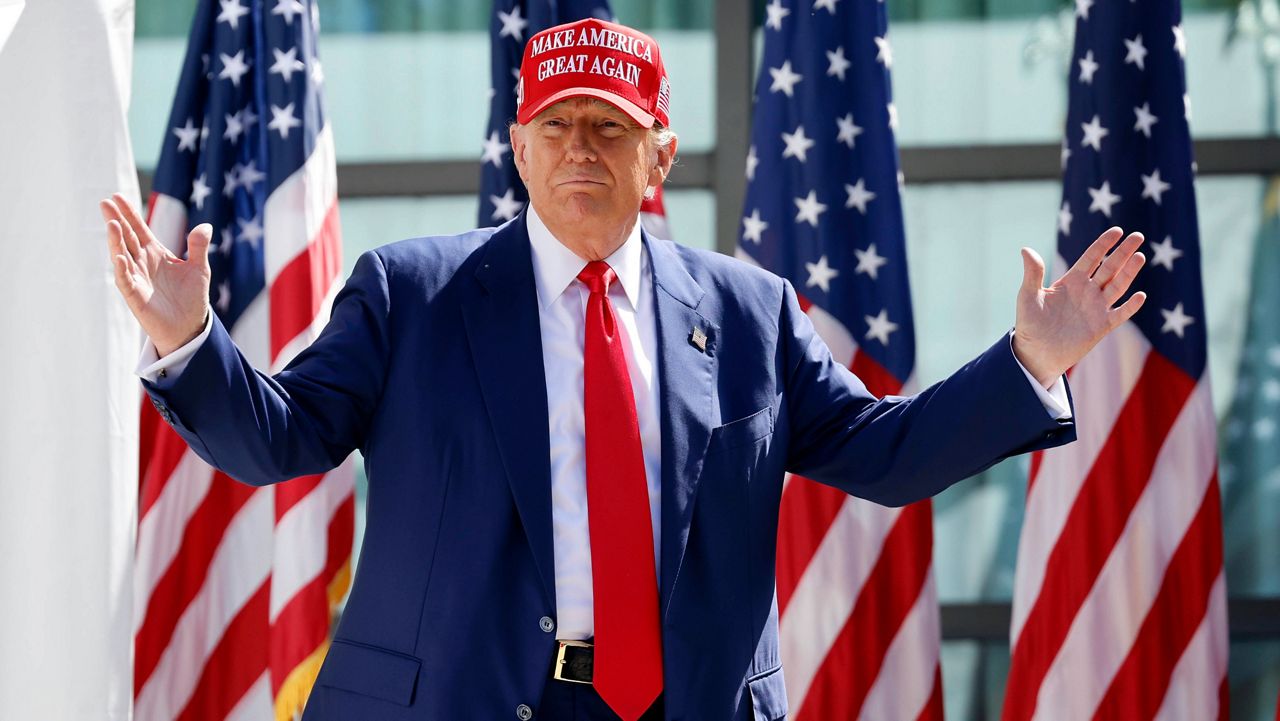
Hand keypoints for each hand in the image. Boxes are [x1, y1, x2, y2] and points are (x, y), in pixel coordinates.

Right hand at [100, 193, 211, 356]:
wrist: (189, 327)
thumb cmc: (191, 298)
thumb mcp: (199, 269)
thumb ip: (199, 248)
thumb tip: (206, 226)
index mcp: (155, 253)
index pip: (139, 229)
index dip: (129, 213)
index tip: (117, 196)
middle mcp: (142, 263)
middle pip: (126, 238)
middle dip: (116, 221)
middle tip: (105, 203)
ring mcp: (136, 278)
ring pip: (122, 256)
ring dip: (116, 241)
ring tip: (112, 224)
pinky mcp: (135, 296)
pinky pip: (126, 280)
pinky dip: (122, 269)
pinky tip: (119, 257)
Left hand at [1012, 226, 1147, 386]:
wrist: (1035, 353)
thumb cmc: (1029, 323)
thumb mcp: (1028, 296)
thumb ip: (1032, 273)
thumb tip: (1025, 249)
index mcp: (1071, 281)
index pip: (1091, 258)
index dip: (1104, 244)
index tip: (1117, 230)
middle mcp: (1087, 292)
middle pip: (1109, 268)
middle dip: (1123, 252)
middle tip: (1138, 236)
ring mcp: (1096, 308)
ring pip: (1118, 286)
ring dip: (1129, 273)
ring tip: (1140, 256)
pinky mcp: (1101, 326)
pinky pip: (1120, 314)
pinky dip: (1130, 306)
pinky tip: (1140, 296)